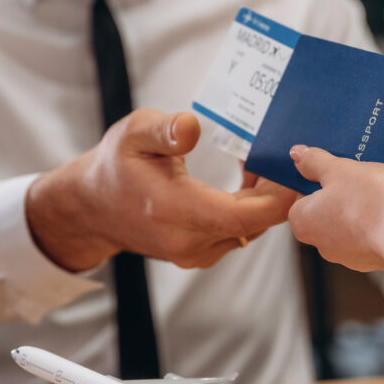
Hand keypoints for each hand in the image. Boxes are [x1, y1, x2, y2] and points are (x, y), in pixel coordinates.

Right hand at [26, 109, 295, 270]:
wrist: (92, 208)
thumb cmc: (115, 166)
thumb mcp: (133, 133)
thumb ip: (164, 130)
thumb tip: (192, 127)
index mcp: (176, 210)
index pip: (245, 215)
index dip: (277, 196)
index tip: (291, 167)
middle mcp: (189, 241)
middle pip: (255, 223)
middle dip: (276, 191)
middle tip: (283, 156)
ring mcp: (194, 254)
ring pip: (250, 230)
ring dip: (263, 200)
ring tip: (261, 164)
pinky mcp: (198, 255)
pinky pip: (238, 235)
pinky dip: (249, 210)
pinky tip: (245, 183)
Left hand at [287, 145, 383, 286]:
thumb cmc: (368, 202)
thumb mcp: (338, 169)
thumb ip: (315, 161)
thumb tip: (297, 155)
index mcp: (306, 222)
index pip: (304, 195)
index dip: (320, 175)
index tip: (336, 161)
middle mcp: (327, 240)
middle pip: (341, 196)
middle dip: (365, 169)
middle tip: (379, 150)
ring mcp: (357, 247)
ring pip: (370, 203)